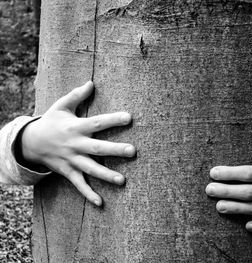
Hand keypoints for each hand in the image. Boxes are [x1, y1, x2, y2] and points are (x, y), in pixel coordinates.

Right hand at [21, 81, 135, 205]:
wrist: (30, 142)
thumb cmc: (50, 122)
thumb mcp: (60, 106)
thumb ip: (76, 95)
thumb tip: (91, 82)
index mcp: (75, 127)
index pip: (97, 122)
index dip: (113, 120)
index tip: (129, 118)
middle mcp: (75, 145)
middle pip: (97, 148)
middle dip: (115, 150)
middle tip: (133, 151)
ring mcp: (71, 160)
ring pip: (90, 169)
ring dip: (106, 175)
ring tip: (122, 180)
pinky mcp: (68, 172)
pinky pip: (78, 184)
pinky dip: (88, 194)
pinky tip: (100, 203)